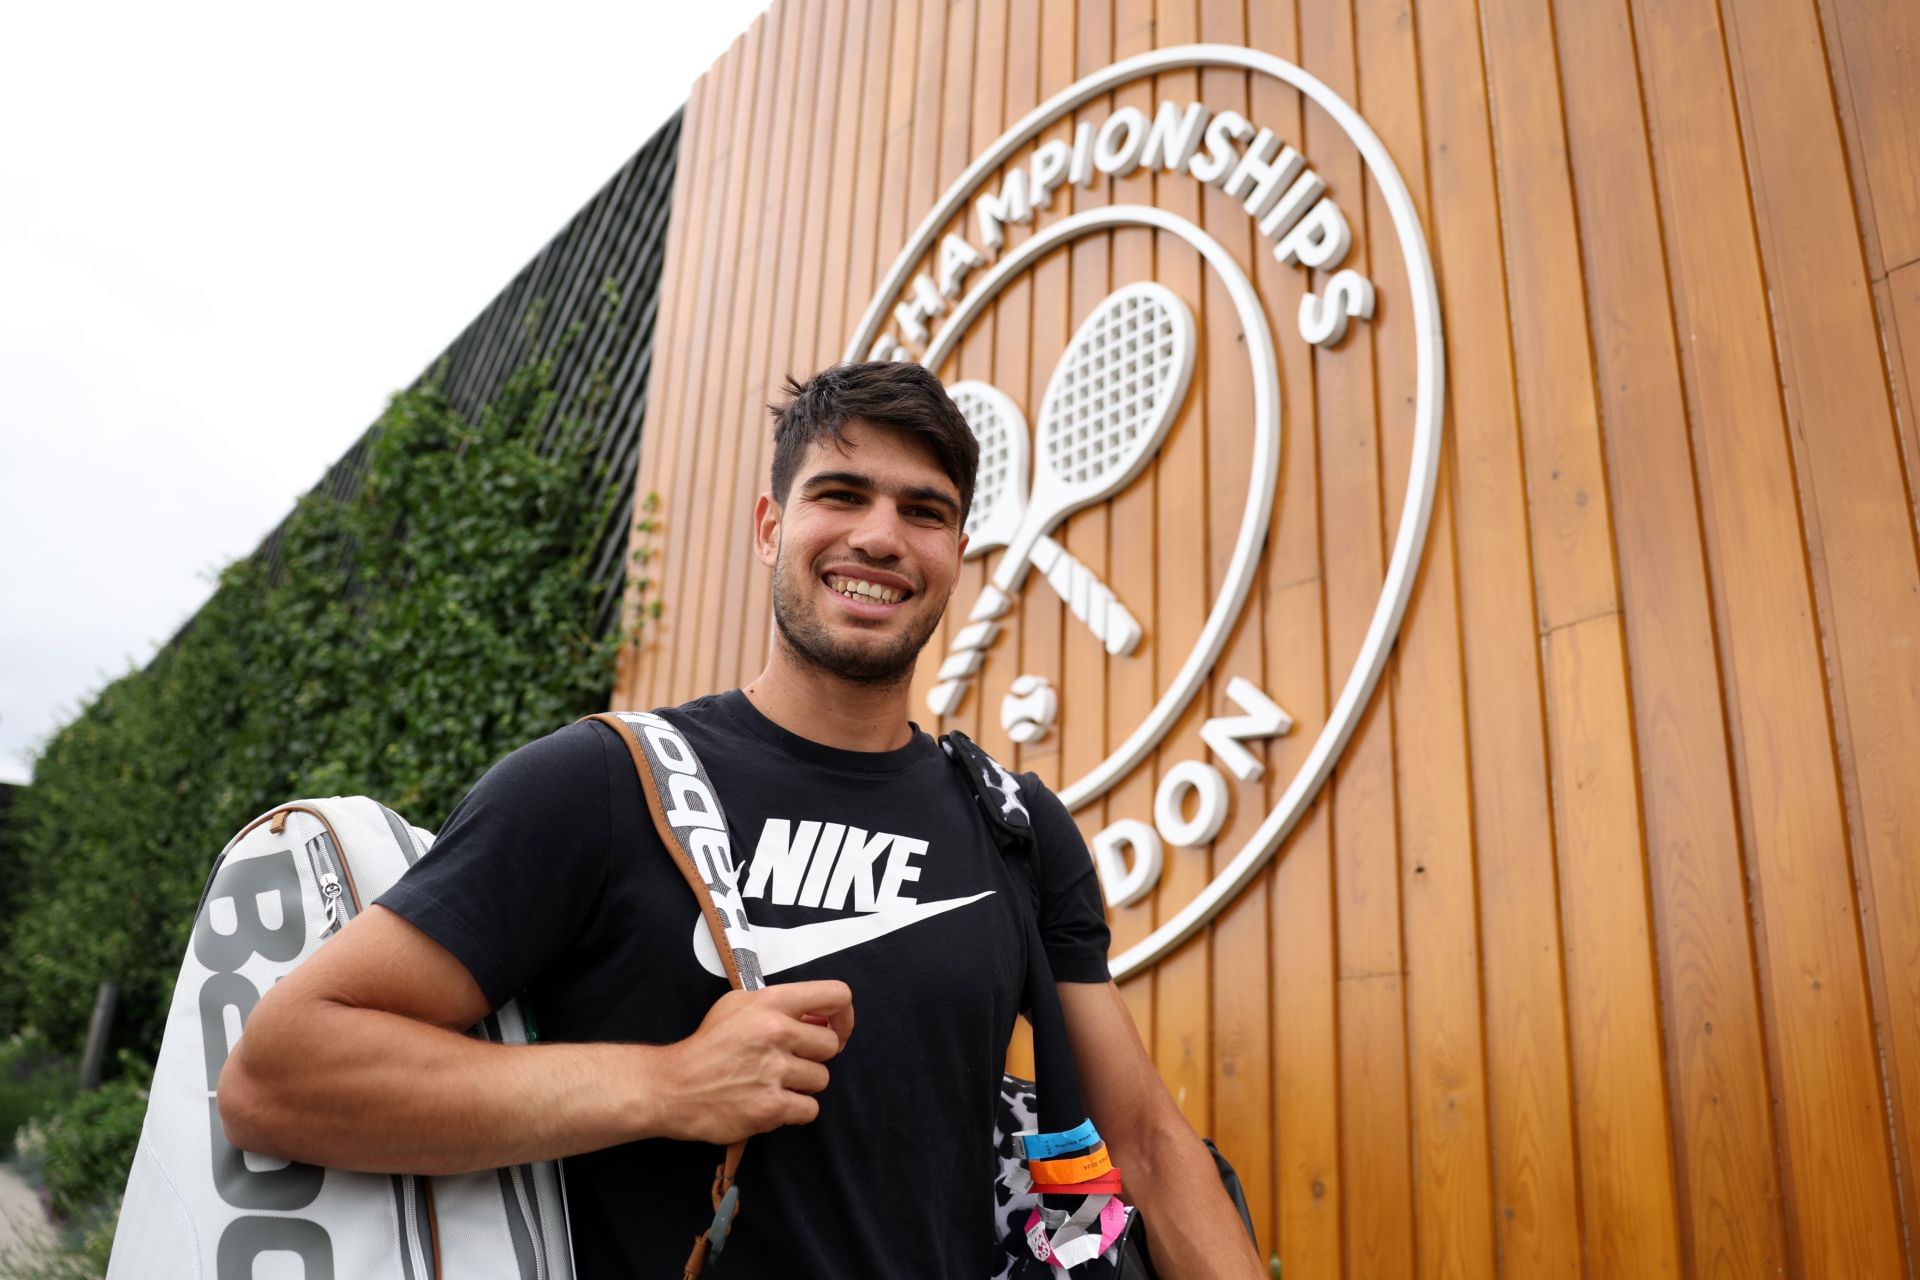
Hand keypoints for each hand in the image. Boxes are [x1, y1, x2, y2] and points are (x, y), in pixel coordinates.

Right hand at [648, 980, 853, 1144]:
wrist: (673, 1087)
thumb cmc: (707, 1046)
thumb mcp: (738, 1005)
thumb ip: (779, 1006)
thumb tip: (819, 1019)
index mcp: (771, 1002)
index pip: (836, 995)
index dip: (844, 1015)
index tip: (836, 1030)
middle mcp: (775, 1032)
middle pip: (831, 1046)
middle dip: (813, 1056)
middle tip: (786, 1062)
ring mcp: (774, 1070)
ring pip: (821, 1079)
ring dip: (802, 1085)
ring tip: (772, 1083)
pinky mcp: (770, 1107)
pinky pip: (809, 1109)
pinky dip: (794, 1111)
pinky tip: (771, 1102)